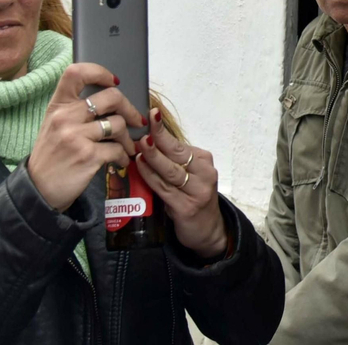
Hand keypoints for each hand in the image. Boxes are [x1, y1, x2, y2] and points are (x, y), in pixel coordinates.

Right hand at [27, 64, 144, 212]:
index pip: (75, 73)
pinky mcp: (87, 156)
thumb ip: (75, 110)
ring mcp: (76, 136)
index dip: (99, 71)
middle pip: (111, 97)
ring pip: (118, 124)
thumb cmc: (52, 156)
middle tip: (137, 119)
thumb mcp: (54, 126)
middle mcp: (65, 118)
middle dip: (130, 109)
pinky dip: (124, 156)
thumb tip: (111, 98)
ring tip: (127, 147)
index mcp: (57, 106)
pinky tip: (121, 161)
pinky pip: (118, 149)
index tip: (114, 81)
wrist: (38, 190)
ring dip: (128, 138)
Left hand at [136, 107, 230, 260]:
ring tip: (139, 146)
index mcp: (204, 162)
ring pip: (171, 171)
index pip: (181, 145)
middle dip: (159, 140)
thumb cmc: (193, 198)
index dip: (164, 131)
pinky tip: (140, 167)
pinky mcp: (186, 208)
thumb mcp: (189, 176)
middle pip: (178, 155)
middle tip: (144, 128)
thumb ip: (173, 162)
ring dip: (153, 157)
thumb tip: (144, 143)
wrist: (208, 231)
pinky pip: (165, 189)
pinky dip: (151, 177)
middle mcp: (205, 174)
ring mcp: (197, 192)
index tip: (152, 115)